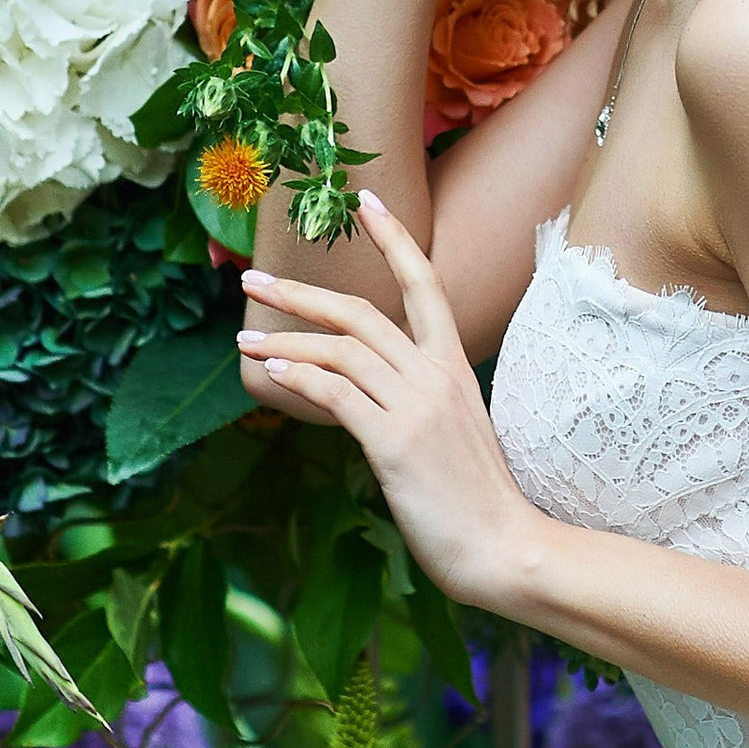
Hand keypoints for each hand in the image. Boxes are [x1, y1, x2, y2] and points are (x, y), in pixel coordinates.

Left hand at [238, 192, 547, 614]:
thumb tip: (361, 395)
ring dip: (285, 340)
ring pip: (341, 351)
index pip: (425, 284)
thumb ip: (414, 401)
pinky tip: (271, 373)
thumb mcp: (453, 432)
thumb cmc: (476, 498)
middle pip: (362, 313)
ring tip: (243, 339)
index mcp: (455, 368)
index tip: (368, 200)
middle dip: (302, 293)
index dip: (396, 238)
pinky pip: (336, 395)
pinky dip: (299, 378)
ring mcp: (417, 408)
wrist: (504, 546)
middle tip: (254, 280)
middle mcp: (436, 377)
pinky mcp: (396, 443)